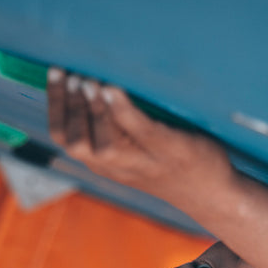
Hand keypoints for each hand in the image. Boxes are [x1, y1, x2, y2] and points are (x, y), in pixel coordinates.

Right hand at [46, 68, 232, 200]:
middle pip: (78, 143)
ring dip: (93, 109)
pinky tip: (115, 89)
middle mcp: (119, 167)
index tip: (55, 74)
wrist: (212, 194)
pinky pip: (142, 133)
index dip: (55, 106)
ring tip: (90, 81)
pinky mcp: (172, 152)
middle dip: (69, 106)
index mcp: (105, 164)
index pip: (65, 137)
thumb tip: (93, 79)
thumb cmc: (171, 163)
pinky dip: (124, 111)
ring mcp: (147, 162)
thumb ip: (113, 128)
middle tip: (71, 74)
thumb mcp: (134, 153)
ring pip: (105, 144)